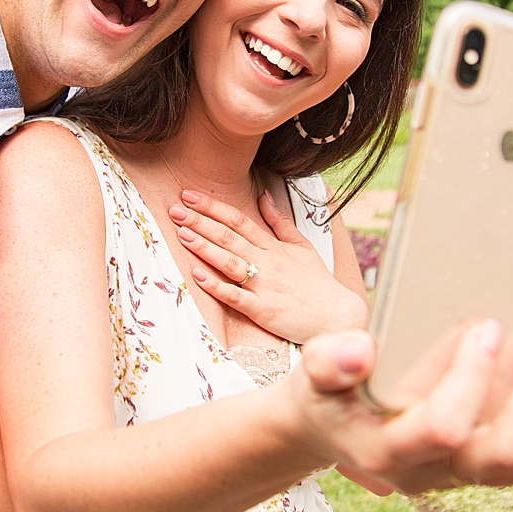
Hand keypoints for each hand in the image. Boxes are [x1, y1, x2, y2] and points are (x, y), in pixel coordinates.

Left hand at [170, 188, 368, 343]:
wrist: (338, 316)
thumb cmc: (318, 283)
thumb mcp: (302, 246)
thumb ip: (280, 222)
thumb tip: (264, 196)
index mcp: (273, 246)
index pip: (238, 220)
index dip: (212, 207)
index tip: (189, 195)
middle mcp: (267, 262)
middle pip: (229, 237)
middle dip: (199, 222)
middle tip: (174, 209)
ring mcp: (264, 286)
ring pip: (230, 262)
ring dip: (205, 247)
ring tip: (182, 234)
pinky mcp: (263, 310)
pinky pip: (236, 297)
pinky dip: (217, 286)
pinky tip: (198, 276)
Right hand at [289, 320, 512, 495]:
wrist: (331, 427)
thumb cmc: (327, 393)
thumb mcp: (313, 373)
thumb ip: (327, 361)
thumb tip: (358, 350)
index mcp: (385, 452)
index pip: (443, 428)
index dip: (472, 380)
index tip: (485, 327)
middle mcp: (427, 474)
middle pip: (501, 456)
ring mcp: (456, 474)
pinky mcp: (478, 466)